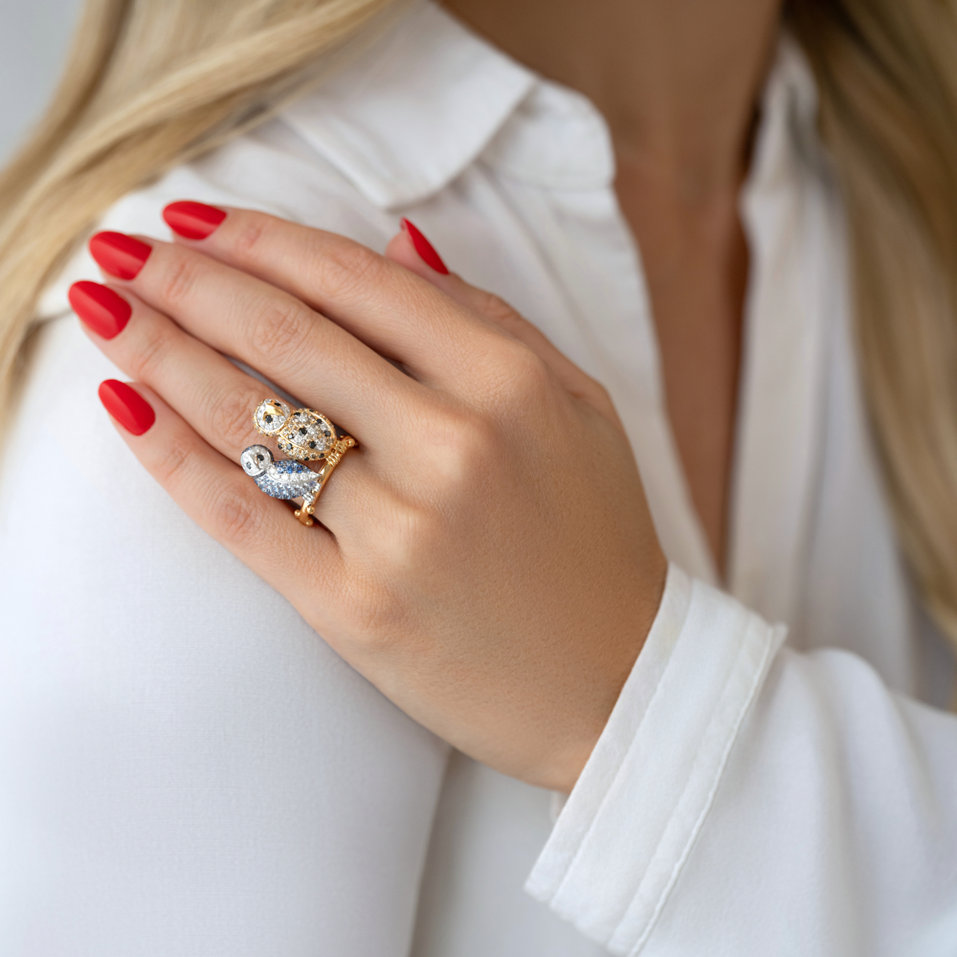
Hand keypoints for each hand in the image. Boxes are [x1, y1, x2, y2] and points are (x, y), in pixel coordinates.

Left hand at [71, 203, 667, 793]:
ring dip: (159, 352)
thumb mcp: (575, 407)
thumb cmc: (599, 540)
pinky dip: (174, 458)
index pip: (357, 284)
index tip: (195, 218)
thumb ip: (488, 319)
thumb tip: (395, 244)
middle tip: (121, 248)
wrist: (617, 681)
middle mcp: (453, 445)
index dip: (262, 240)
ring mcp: (401, 531)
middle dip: (189, 281)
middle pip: (289, 338)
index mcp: (509, 383)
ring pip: (251, 421)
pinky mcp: (356, 608)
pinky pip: (243, 519)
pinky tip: (125, 407)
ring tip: (103, 308)